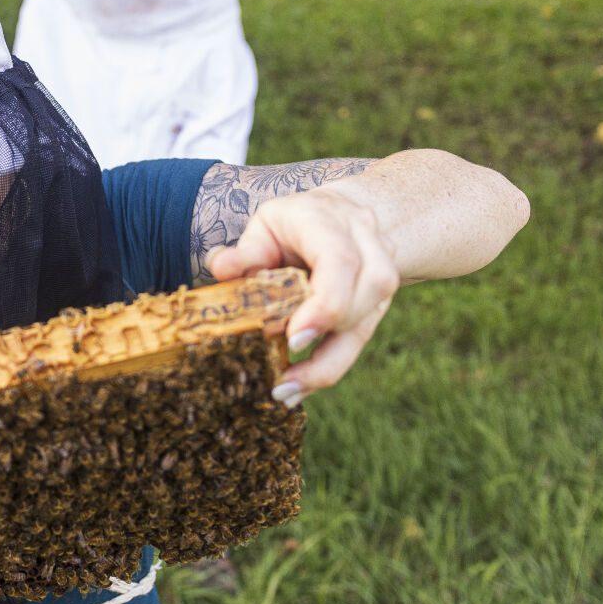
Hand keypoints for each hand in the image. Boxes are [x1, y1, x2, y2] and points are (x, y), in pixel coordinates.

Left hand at [206, 185, 400, 404]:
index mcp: (330, 219)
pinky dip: (330, 366)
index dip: (324, 304)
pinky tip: (301, 386)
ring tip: (288, 389)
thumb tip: (220, 267)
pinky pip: (360, 337)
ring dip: (329, 362)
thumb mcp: (264, 227)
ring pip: (368, 319)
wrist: (339, 215)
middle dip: (325, 335)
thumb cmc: (292, 225)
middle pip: (366, 291)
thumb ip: (244, 251)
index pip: (341, 261)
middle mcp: (366, 241)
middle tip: (283, 375)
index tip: (294, 340)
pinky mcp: (379, 300)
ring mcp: (382, 269)